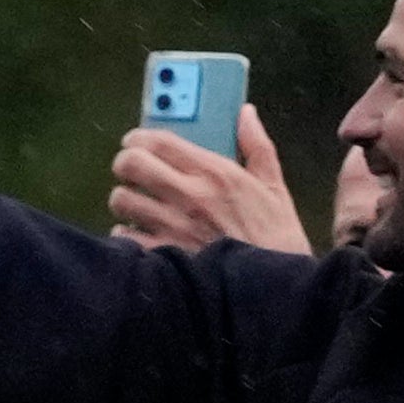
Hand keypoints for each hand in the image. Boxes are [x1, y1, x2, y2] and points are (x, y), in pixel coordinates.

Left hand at [112, 108, 308, 254]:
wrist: (281, 289)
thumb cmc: (278, 237)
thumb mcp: (275, 189)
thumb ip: (257, 147)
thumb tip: (245, 112)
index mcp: (215, 174)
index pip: (157, 140)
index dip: (138, 138)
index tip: (137, 143)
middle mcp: (189, 196)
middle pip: (129, 163)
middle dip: (126, 165)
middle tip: (135, 173)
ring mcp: (174, 226)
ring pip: (122, 200)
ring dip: (127, 201)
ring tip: (140, 206)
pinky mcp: (165, 255)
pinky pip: (125, 236)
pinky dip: (128, 235)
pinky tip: (143, 235)